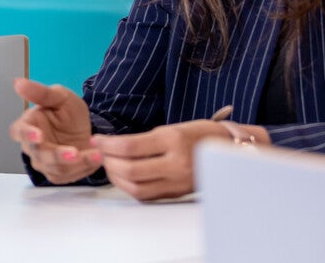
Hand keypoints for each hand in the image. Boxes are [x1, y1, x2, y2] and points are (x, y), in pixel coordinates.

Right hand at [9, 78, 101, 182]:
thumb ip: (41, 93)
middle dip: (57, 155)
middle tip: (74, 152)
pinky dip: (84, 167)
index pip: (18, 131)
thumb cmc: (69, 113)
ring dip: (77, 162)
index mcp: (28, 125)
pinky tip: (96, 157)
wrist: (87, 130)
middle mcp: (32, 147)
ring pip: (55, 167)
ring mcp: (44, 163)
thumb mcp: (60, 97)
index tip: (38, 134)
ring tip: (96, 154)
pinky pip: (68, 175)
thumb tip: (18, 83)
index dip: (26, 134)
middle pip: (39, 154)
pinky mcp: (58, 174)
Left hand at [92, 119, 228, 200]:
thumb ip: (143, 140)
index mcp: (173, 140)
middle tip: (100, 153)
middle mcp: (176, 163)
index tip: (96, 140)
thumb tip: (112, 146)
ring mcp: (177, 182)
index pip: (130, 146)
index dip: (107, 144)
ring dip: (116, 178)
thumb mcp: (171, 129)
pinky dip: (129, 187)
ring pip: (136, 188)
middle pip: (130, 170)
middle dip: (108, 162)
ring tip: (109, 165)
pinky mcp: (177, 194)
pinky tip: (123, 177)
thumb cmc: (197, 135)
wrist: (228, 151)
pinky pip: (147, 196)